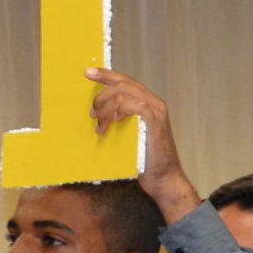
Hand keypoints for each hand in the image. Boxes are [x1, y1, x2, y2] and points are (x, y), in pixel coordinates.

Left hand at [85, 68, 194, 219]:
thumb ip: (119, 122)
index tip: (88, 72)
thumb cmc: (145, 162)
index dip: (107, 75)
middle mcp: (154, 103)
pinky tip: (112, 122)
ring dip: (106, 105)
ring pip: (125, 92)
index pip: (126, 82)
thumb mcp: (128, 137)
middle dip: (102, 88)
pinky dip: (119, 110)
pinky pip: (134, 105)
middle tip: (90, 109)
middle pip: (124, 82)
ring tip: (99, 123)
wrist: (164, 180)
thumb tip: (95, 116)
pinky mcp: (155, 121)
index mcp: (148, 104)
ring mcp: (156, 111)